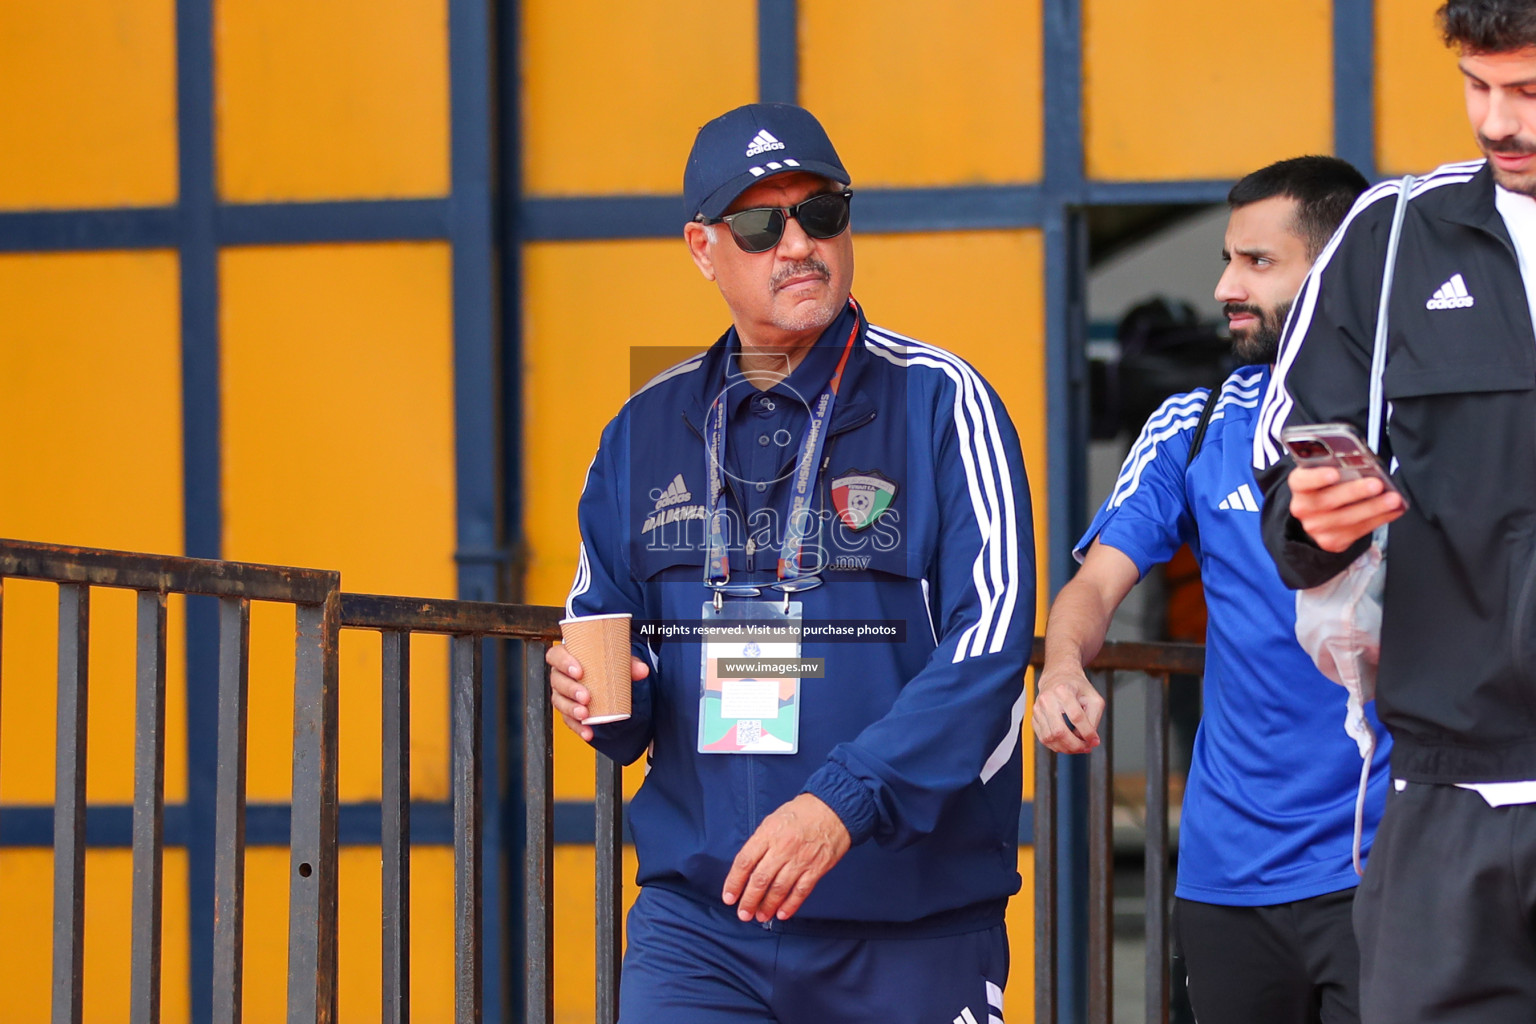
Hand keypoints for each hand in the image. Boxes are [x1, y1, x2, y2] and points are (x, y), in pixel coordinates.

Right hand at [546, 643, 648, 741]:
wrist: (606, 678)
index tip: (579, 672)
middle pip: (558, 681)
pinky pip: (568, 720)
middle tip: (586, 696)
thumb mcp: (617, 660)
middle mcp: (561, 675)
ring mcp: (562, 694)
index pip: (556, 656)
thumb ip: (630, 664)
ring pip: (559, 701)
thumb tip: (642, 670)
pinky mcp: (568, 710)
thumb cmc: (604, 664)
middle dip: (571, 690)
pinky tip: (587, 732)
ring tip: (584, 714)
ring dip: (571, 709)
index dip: (564, 663)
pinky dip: (578, 727)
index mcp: (567, 656)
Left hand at [722, 793, 850, 922]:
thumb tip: (748, 867)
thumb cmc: (801, 813)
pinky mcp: (816, 868)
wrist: (834, 809)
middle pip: (760, 879)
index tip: (729, 897)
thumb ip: (760, 842)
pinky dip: (790, 905)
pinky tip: (782, 914)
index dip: (734, 882)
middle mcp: (782, 848)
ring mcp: (800, 859)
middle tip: (743, 913)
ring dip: (768, 906)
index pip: (745, 862)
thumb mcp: (773, 820)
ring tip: (761, 916)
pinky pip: (800, 891)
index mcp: (768, 834)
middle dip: (749, 900)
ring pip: (779, 889)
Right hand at [1032, 666, 1103, 753]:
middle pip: (1059, 731)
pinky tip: (1067, 744)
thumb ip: (1093, 719)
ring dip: (1066, 748)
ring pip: (1050, 738)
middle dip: (1075, 745)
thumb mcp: (1093, 699)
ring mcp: (1037, 709)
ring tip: (1078, 747)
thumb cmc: (1077, 687)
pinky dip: (1056, 746)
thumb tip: (1090, 741)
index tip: (1094, 741)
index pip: (1076, 716)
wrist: (1059, 677)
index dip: (1087, 732)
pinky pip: (1043, 739)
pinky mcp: (1034, 718)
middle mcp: (1047, 699)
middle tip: (1086, 748)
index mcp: (1063, 690)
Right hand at [1288, 466, 1404, 552]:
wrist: (1320, 516)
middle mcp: (1303, 508)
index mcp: (1300, 485)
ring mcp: (1316, 527)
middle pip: (1326, 501)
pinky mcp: (1331, 541)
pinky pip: (1357, 531)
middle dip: (1354, 492)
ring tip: (1393, 499)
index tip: (1334, 473)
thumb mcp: (1328, 473)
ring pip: (1346, 519)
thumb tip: (1366, 465)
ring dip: (1373, 508)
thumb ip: (1341, 468)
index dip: (1316, 477)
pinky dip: (1379, 519)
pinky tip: (1394, 510)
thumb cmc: (1330, 487)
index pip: (1301, 481)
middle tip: (1377, 484)